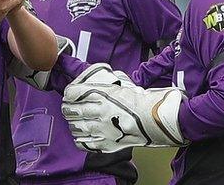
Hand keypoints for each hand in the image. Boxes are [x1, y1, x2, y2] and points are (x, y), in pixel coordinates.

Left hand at [61, 64, 186, 152]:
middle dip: (68, 109)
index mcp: (102, 94)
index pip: (73, 93)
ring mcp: (103, 128)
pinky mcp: (107, 143)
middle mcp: (101, 111)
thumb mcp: (118, 86)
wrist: (156, 118)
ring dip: (73, 124)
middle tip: (69, 109)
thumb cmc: (140, 101)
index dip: (68, 94)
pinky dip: (80, 138)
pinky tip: (83, 134)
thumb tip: (88, 81)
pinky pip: (84, 142)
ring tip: (77, 122)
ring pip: (75, 127)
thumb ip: (101, 85)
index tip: (69, 96)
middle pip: (71, 110)